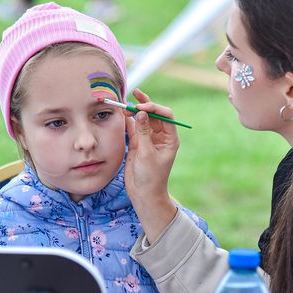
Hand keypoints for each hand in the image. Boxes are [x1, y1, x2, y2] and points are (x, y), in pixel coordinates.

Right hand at [124, 89, 178, 239]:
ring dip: (134, 111)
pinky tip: (122, 113)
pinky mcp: (138, 144)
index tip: (141, 107)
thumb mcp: (147, 154)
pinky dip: (128, 120)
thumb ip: (143, 133)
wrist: (144, 194)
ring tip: (124, 104)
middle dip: (144, 105)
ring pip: (143, 119)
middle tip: (132, 98)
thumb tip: (140, 113)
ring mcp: (149, 139)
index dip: (154, 108)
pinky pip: (134, 128)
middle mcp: (161, 137)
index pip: (166, 116)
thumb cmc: (151, 177)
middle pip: (154, 114)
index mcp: (170, 139)